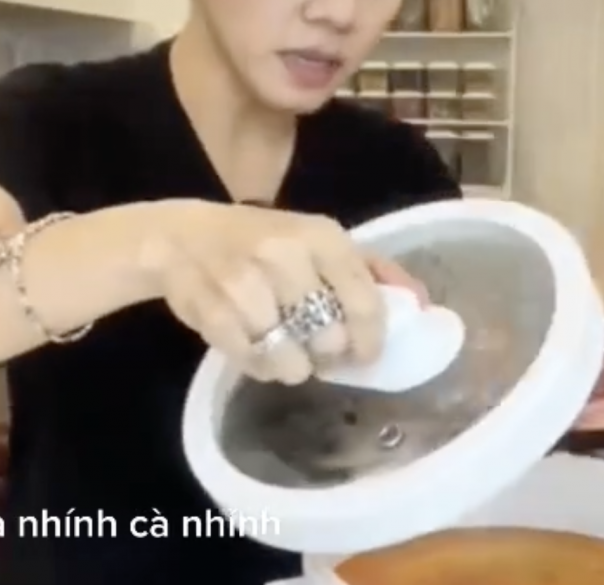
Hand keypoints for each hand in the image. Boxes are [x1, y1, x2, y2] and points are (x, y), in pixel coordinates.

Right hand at [148, 201, 417, 384]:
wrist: (181, 236)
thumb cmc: (265, 242)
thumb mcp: (319, 241)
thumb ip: (371, 270)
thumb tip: (422, 303)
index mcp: (321, 235)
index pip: (364, 300)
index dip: (371, 339)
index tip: (365, 355)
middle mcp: (284, 253)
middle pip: (328, 336)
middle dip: (328, 353)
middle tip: (318, 348)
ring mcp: (242, 281)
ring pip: (288, 357)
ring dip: (292, 366)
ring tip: (287, 354)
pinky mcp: (208, 310)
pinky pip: (250, 362)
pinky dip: (260, 368)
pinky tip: (259, 353)